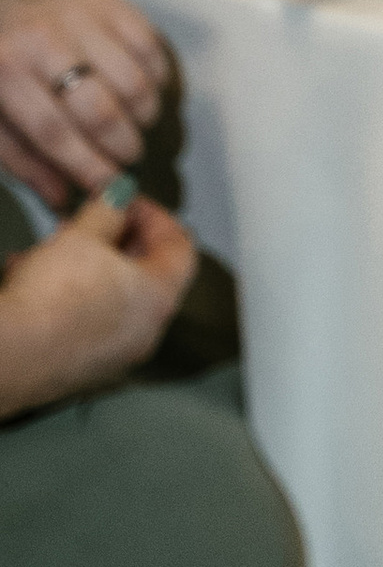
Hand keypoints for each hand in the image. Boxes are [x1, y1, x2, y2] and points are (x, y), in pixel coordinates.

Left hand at [0, 0, 172, 206]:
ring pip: (134, 82)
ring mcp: (82, 17)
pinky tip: (145, 92)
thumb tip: (64, 199)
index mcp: (6, 73)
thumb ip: (24, 158)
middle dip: (123, 147)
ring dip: (144, 116)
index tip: (110, 191)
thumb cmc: (1, 62)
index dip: (88, 169)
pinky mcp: (112, 0)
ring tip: (136, 126)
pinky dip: (157, 79)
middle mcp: (43, 41)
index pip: (54, 135)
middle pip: (99, 111)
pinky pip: (151, 48)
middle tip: (129, 158)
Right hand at [0, 187, 196, 420]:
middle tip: (89, 220)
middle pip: (144, 273)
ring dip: (85, 265)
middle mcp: (144, 334)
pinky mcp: (81, 369)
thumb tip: (119, 197)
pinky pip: (84, 321)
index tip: (127, 201)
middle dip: (114, 239)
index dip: (155, 216)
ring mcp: (113, 356)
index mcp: (158, 300)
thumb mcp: (82, 235)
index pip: (180, 247)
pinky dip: (67, 296)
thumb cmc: (47, 303)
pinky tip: (32, 278)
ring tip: (52, 247)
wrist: (7, 357)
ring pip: (109, 296)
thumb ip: (108, 210)